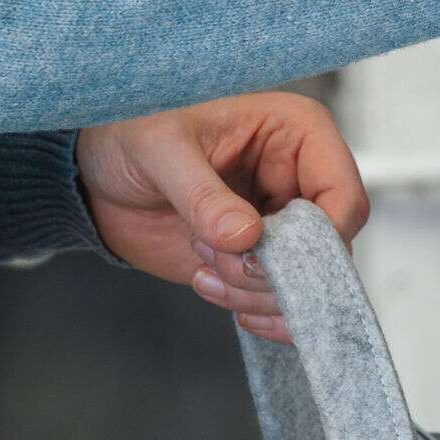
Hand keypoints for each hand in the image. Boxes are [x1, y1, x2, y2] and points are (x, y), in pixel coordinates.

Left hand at [76, 92, 369, 342]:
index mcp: (297, 135)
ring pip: (305, 283)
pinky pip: (278, 298)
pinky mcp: (256, 259)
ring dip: (254, 290)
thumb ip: (204, 194)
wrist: (96, 172)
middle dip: (275, 270)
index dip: (321, 236)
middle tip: (220, 260)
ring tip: (202, 265)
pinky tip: (208, 287)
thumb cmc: (134, 132)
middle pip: (330, 250)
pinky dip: (251, 308)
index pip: (344, 195)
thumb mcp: (162, 150)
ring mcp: (280, 225)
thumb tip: (246, 237)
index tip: (268, 253)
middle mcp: (299, 181)